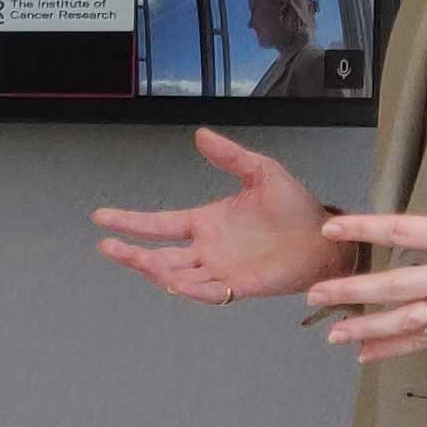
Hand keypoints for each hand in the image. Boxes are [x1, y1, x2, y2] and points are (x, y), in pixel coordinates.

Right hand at [93, 129, 349, 307]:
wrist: (325, 238)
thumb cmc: (295, 207)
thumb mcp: (261, 171)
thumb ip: (230, 156)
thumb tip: (200, 134)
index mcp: (205, 223)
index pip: (159, 224)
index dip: (130, 221)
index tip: (101, 216)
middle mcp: (207, 249)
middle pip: (159, 255)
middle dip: (131, 253)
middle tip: (108, 245)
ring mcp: (220, 270)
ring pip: (176, 275)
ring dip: (156, 271)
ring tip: (138, 260)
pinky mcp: (239, 286)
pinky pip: (208, 292)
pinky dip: (190, 290)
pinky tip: (175, 283)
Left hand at [311, 121, 426, 364]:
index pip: (404, 229)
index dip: (365, 228)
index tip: (331, 228)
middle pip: (397, 284)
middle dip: (353, 290)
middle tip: (316, 292)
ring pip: (409, 320)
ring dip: (368, 327)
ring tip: (332, 334)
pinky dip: (396, 348)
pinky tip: (366, 353)